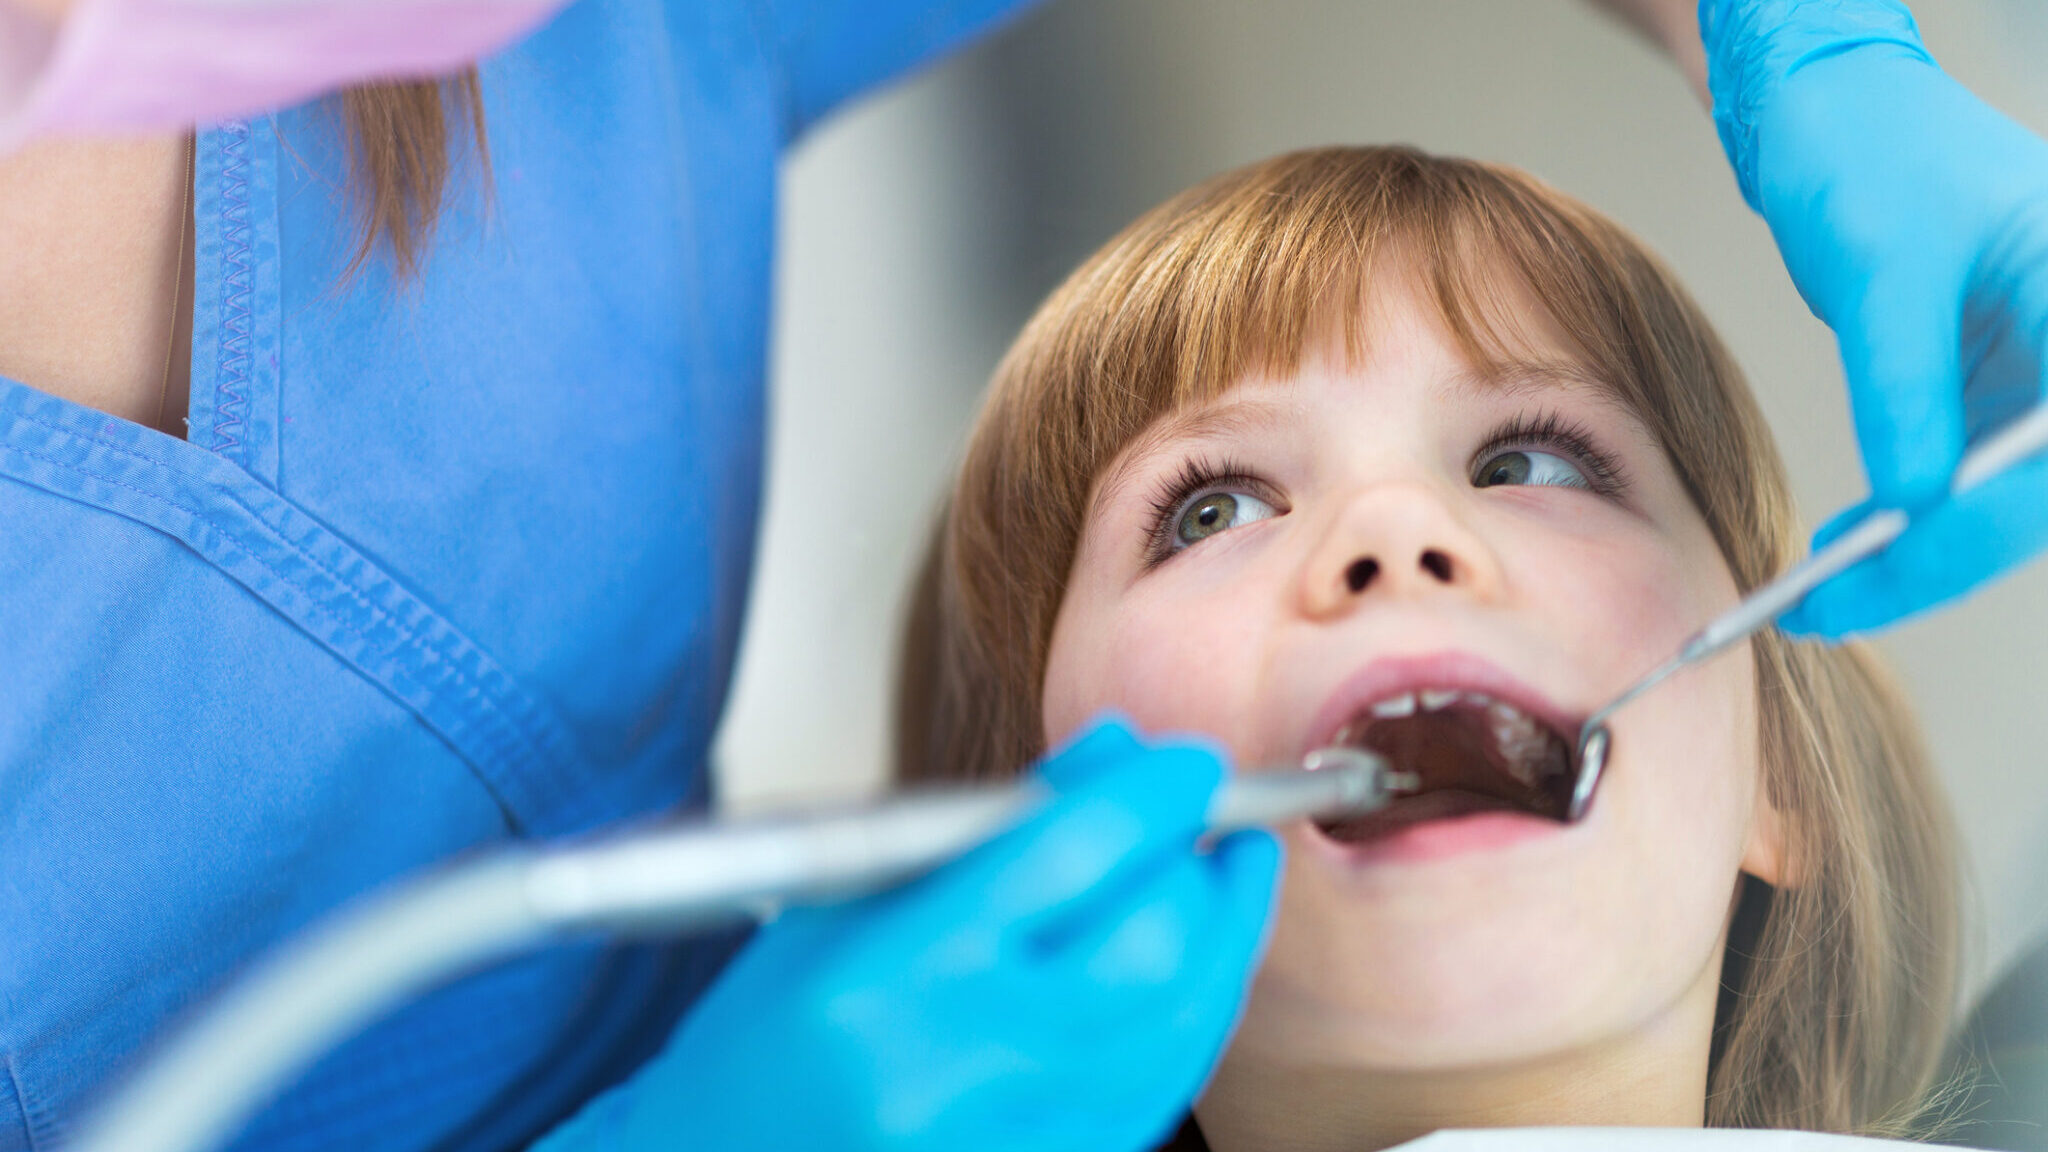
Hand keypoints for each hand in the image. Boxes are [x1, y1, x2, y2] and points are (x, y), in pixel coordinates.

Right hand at [535, 718, 1279, 1151]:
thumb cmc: (758, 1041)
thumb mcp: (842, 900)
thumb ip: (982, 829)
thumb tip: (1114, 757)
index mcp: (889, 972)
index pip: (1065, 856)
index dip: (1152, 799)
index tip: (1186, 764)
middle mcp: (952, 1067)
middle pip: (1145, 951)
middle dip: (1200, 873)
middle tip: (1211, 821)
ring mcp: (1001, 1142)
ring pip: (1172, 1034)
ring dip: (1220, 946)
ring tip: (1226, 883)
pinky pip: (1151, 1101)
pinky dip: (1187, 1025)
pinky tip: (1190, 973)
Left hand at [1702, 0, 2047, 636]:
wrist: (1831, 111)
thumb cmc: (1870, 150)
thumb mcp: (1882, 269)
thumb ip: (1904, 384)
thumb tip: (1915, 500)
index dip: (1984, 523)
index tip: (1893, 562)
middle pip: (2037, 495)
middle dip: (1941, 560)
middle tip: (1829, 610)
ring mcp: (2041, 374)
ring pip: (2006, 502)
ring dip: (1921, 556)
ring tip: (1822, 595)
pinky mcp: (1992, 390)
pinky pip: (1970, 480)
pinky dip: (1910, 522)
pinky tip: (1849, 546)